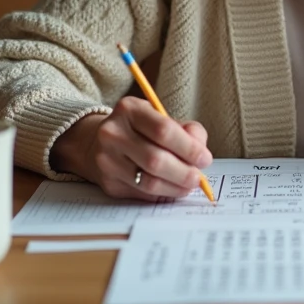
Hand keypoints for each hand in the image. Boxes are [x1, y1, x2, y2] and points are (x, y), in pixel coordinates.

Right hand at [51, 97, 211, 200]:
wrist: (98, 142)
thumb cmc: (141, 130)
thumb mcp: (161, 118)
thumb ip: (187, 130)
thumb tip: (201, 153)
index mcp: (129, 109)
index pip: (163, 130)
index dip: (188, 148)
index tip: (205, 158)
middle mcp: (113, 133)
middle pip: (155, 160)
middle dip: (184, 172)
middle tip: (199, 177)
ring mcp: (107, 160)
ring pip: (149, 182)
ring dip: (176, 187)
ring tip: (189, 184)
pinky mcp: (108, 182)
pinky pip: (142, 194)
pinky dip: (163, 194)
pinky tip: (172, 188)